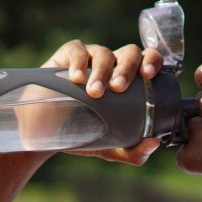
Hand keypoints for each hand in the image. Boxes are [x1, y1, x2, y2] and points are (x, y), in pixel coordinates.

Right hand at [36, 40, 163, 164]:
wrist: (48, 132)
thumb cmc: (86, 133)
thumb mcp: (111, 147)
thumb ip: (133, 152)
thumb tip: (153, 144)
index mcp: (132, 79)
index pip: (149, 59)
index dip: (153, 61)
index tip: (148, 75)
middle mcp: (115, 64)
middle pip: (130, 53)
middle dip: (127, 68)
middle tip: (118, 88)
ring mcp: (92, 57)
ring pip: (104, 53)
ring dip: (102, 72)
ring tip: (94, 92)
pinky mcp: (68, 55)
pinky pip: (77, 50)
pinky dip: (79, 62)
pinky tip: (76, 78)